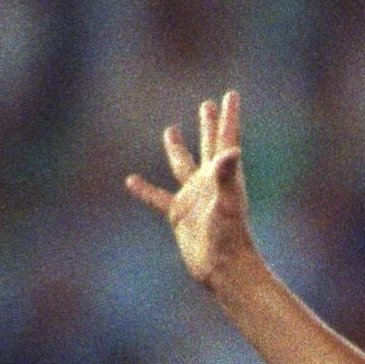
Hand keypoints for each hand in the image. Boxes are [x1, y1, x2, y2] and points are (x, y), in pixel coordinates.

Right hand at [126, 89, 252, 291]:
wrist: (222, 269)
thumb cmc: (230, 236)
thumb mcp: (227, 202)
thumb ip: (227, 175)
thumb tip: (233, 150)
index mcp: (224, 174)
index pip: (226, 138)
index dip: (228, 116)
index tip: (231, 94)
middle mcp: (209, 182)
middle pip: (208, 145)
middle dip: (209, 124)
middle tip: (208, 104)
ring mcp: (193, 198)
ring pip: (182, 165)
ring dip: (177, 148)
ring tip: (171, 129)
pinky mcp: (179, 215)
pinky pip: (158, 198)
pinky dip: (145, 190)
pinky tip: (131, 181)